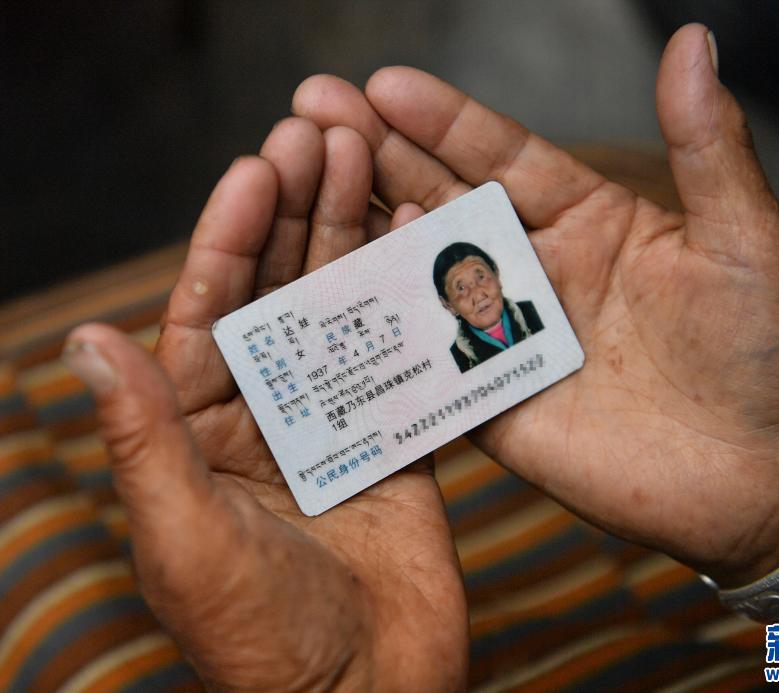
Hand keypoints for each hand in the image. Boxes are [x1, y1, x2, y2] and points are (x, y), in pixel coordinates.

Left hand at [64, 121, 466, 689]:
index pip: (206, 314)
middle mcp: (265, 415)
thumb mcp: (184, 535)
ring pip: (342, 312)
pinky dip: (412, 301)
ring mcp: (333, 423)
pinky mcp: (395, 441)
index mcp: (199, 432)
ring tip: (368, 163)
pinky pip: (402, 358)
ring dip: (352, 238)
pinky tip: (421, 242)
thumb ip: (143, 438)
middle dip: (297, 214)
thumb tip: (86, 339)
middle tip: (321, 136)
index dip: (229, 238)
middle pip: (279, 295)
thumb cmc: (259, 636)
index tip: (256, 167)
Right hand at [292, 24, 778, 585]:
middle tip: (312, 113)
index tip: (382, 85)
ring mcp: (510, 339)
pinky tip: (334, 296)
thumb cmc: (769, 354)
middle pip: (444, 204)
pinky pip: (429, 363)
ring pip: (422, 277)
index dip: (444, 121)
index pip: (503, 157)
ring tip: (300, 188)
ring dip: (365, 233)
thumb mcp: (744, 240)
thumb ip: (707, 147)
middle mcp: (538, 272)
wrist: (765, 480)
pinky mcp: (497, 405)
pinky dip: (384, 331)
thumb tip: (694, 42)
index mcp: (591, 220)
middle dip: (378, 158)